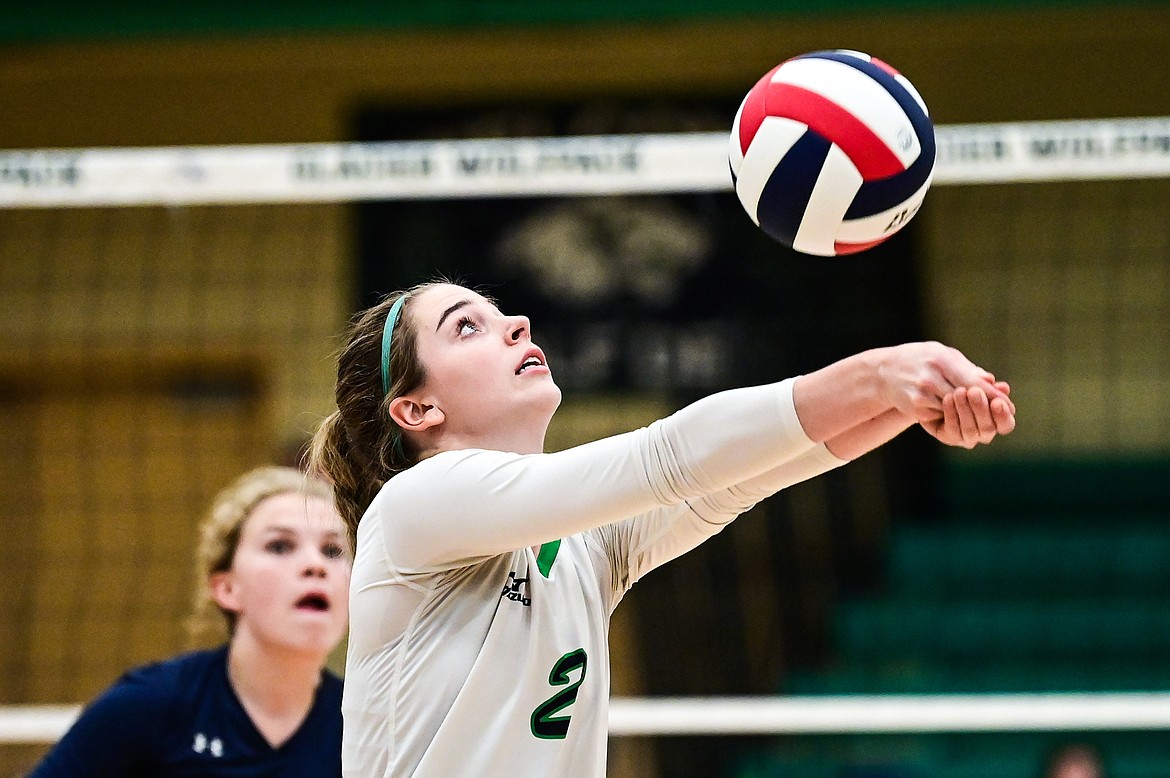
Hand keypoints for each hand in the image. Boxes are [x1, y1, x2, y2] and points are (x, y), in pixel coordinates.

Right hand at [878, 342, 1013, 423]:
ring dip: (967, 411)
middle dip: (984, 406)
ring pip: (955, 410)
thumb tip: (992, 383)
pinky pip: (941, 415)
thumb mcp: (943, 354)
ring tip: (975, 410)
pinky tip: (950, 409)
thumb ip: (967, 368)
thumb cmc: (920, 358)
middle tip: (999, 412)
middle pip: (967, 399)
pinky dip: (949, 414)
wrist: (884, 371)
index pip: (974, 382)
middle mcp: (930, 378)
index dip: (992, 395)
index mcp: (940, 360)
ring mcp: (922, 395)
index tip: (1006, 404)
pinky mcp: (916, 408)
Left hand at [920, 382, 1015, 446]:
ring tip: (959, 392)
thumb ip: (986, 384)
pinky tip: (948, 399)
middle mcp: (983, 431)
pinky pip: (952, 431)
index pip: (1006, 424)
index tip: (998, 402)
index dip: (1003, 415)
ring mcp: (965, 436)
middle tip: (974, 392)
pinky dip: (951, 414)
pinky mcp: (947, 436)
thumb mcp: (971, 374)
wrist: (929, 375)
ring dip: (965, 411)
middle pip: (988, 429)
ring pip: (970, 431)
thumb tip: (1004, 389)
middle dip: (981, 409)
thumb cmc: (955, 372)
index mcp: (996, 418)